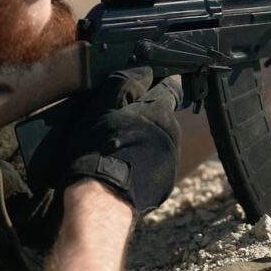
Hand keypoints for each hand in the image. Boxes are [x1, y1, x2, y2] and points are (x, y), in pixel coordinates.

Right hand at [63, 68, 182, 212]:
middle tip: (121, 120)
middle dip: (147, 114)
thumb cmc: (98, 149)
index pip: (172, 86)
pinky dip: (143, 162)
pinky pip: (156, 164)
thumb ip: (125, 83)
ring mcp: (171, 159)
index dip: (160, 82)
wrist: (102, 199)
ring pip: (159, 139)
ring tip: (118, 147)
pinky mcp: (165, 183)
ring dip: (144, 139)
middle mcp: (172, 133)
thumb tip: (145, 71)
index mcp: (160, 110)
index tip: (150, 83)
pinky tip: (123, 166)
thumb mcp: (102, 107)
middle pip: (163, 115)